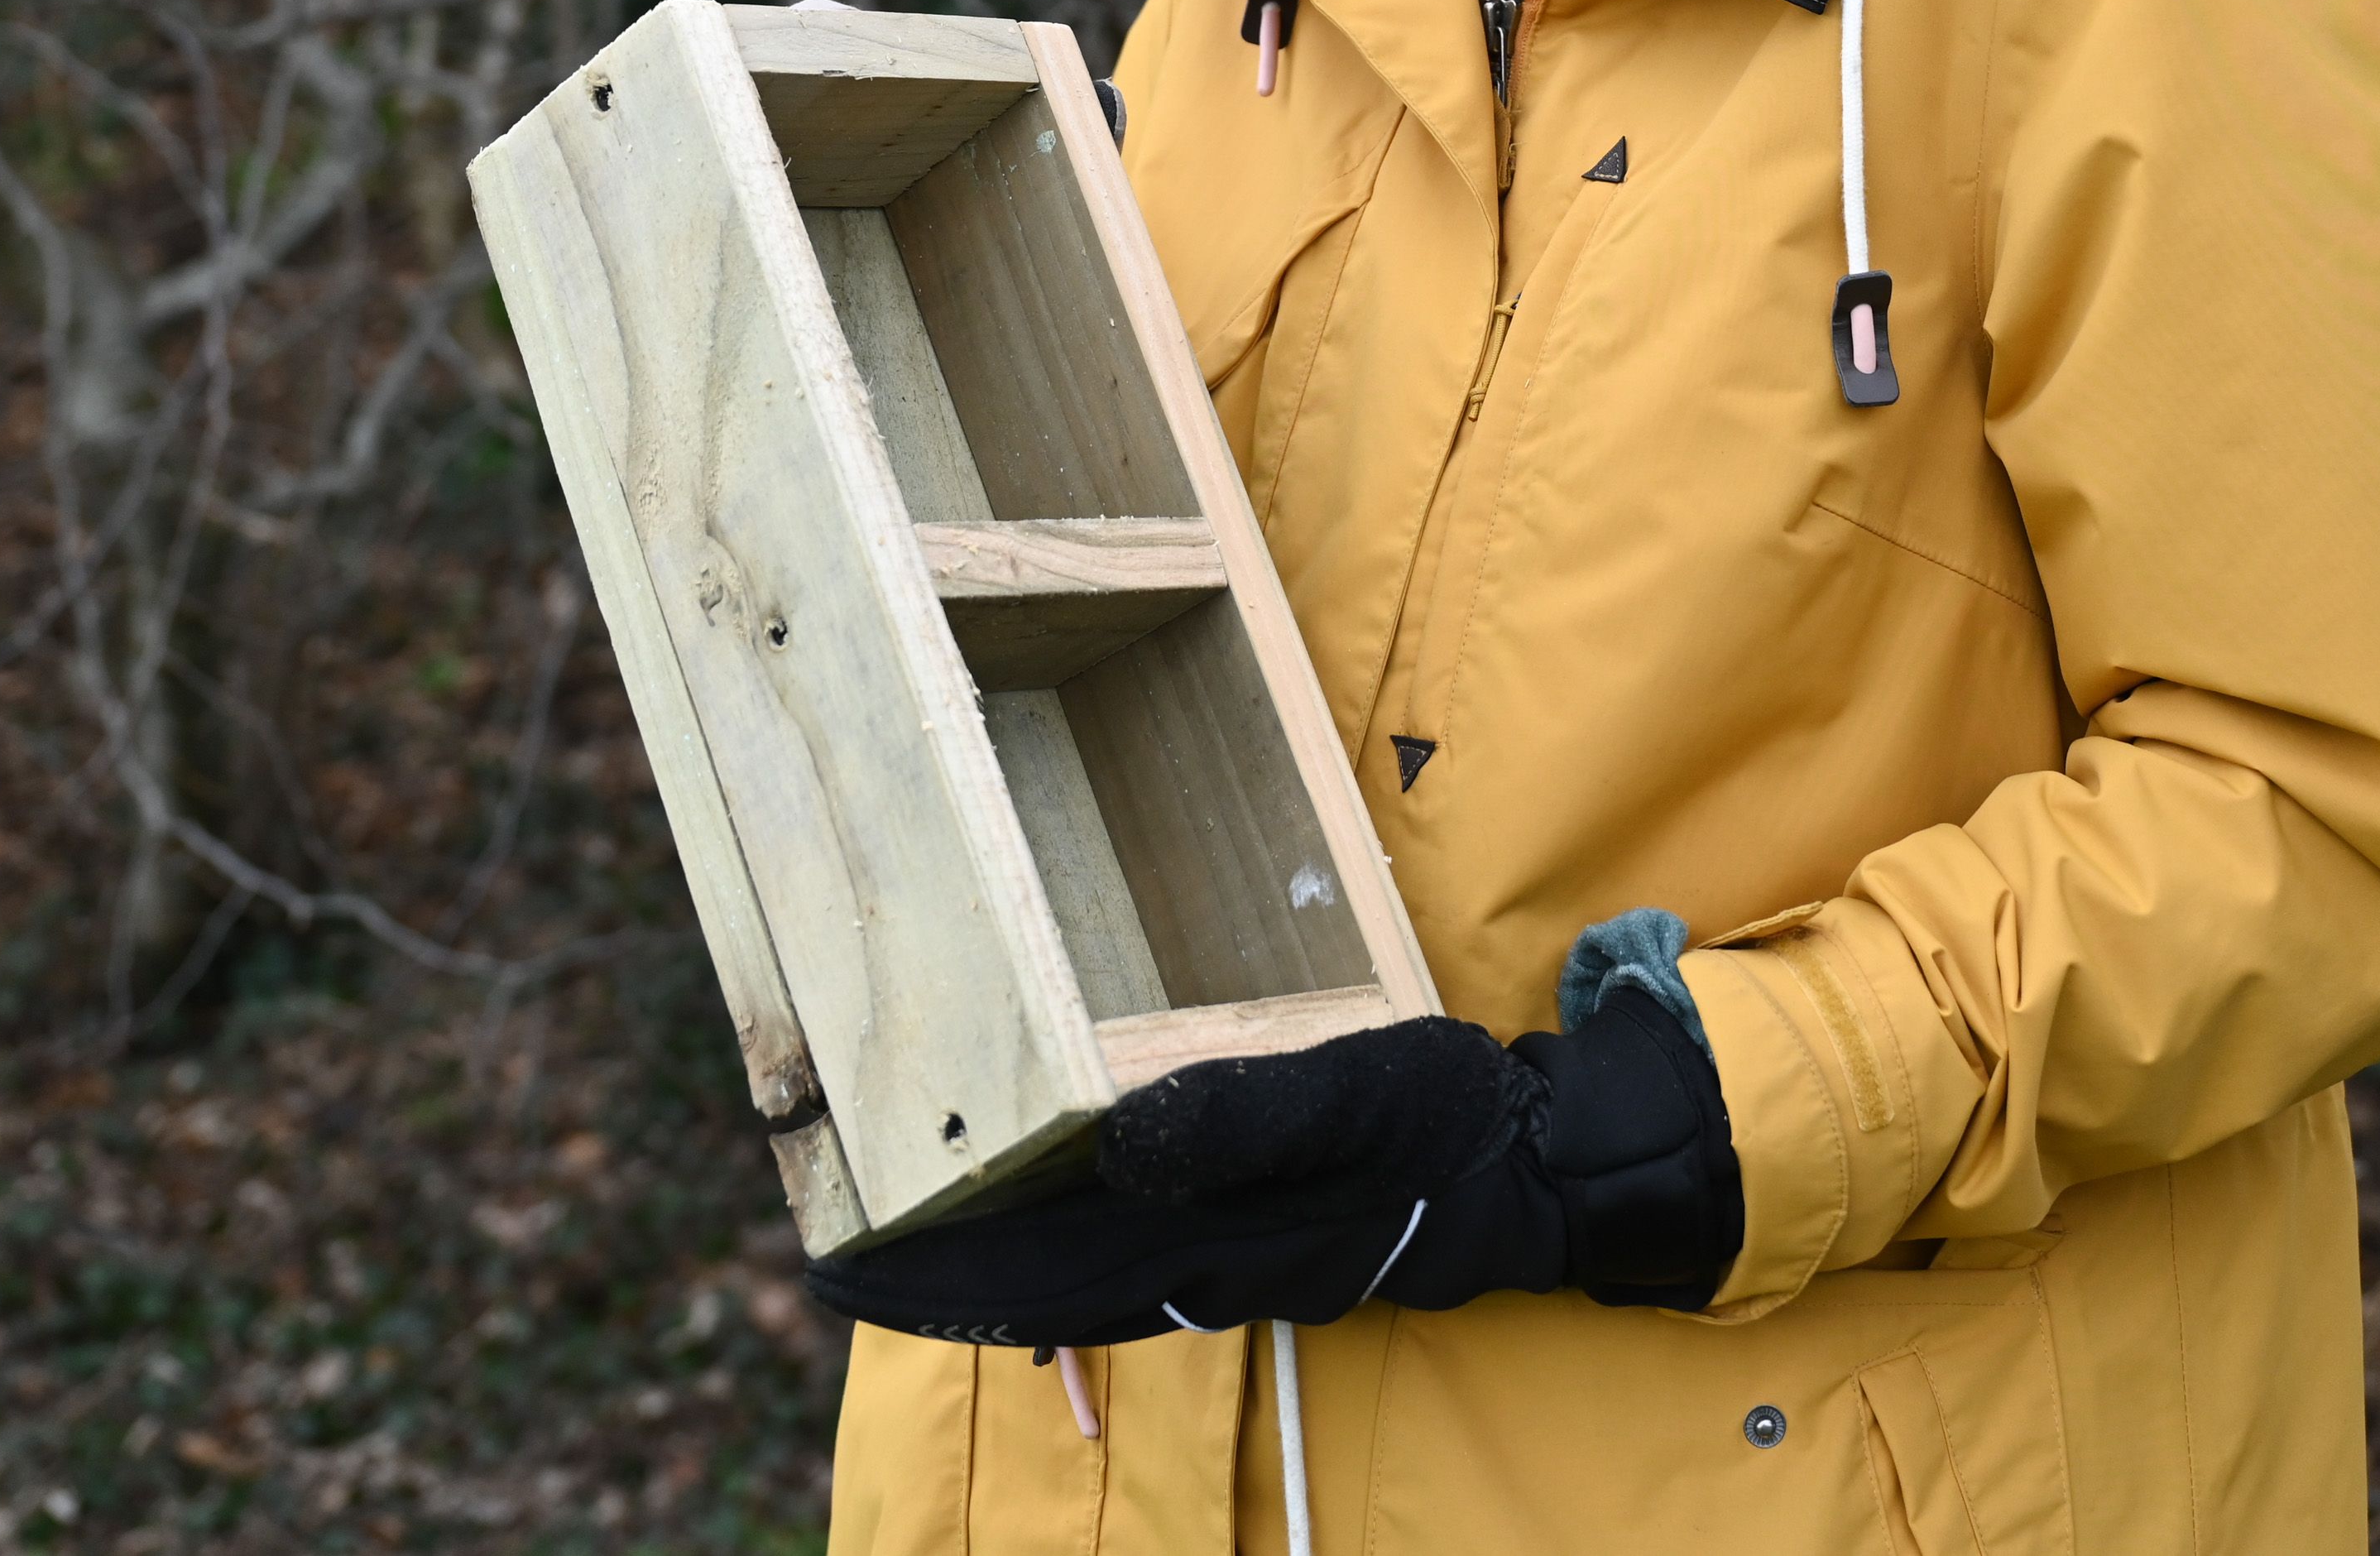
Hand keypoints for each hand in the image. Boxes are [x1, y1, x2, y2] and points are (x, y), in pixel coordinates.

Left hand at [806, 983, 1739, 1348]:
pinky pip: (1137, 1253)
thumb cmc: (1449, 1123)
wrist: (1540, 1170)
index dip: (938, 1274)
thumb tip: (1117, 1134)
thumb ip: (1244, 1111)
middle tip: (841, 1264)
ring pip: (1084, 1275)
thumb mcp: (1354, 1091)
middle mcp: (1207, 1258)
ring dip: (999, 1264)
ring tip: (919, 1239)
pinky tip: (1056, 1211)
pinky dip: (1071, 1244)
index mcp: (1211, 1233)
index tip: (839, 1267)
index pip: (1041, 1272)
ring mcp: (1235, 1253)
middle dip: (944, 1277)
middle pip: (1043, 1287)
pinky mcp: (1265, 1232)